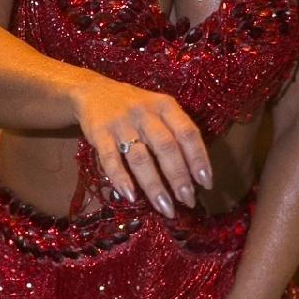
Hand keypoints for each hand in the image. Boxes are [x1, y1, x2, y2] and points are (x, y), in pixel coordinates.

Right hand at [72, 76, 212, 215]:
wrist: (93, 91)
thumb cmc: (135, 107)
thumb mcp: (159, 110)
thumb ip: (175, 133)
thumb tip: (194, 174)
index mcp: (165, 106)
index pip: (187, 132)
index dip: (199, 159)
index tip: (206, 183)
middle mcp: (145, 112)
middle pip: (166, 147)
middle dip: (179, 177)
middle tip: (187, 201)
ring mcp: (121, 123)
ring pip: (141, 158)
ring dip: (154, 186)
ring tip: (165, 207)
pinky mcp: (99, 133)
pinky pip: (111, 159)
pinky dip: (121, 179)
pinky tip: (131, 197)